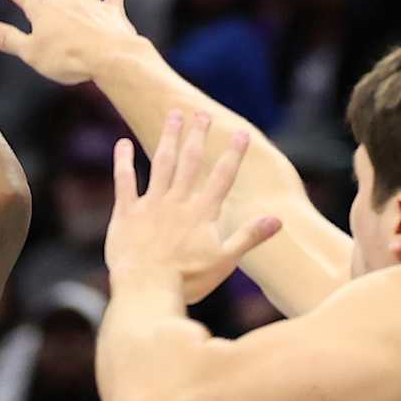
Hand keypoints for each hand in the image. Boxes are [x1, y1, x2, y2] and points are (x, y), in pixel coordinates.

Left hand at [106, 111, 281, 302]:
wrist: (146, 288)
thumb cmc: (187, 280)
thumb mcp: (225, 261)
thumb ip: (249, 237)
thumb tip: (278, 218)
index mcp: (202, 213)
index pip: (223, 177)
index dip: (233, 154)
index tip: (241, 133)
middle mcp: (178, 202)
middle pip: (191, 161)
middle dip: (198, 136)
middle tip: (201, 113)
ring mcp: (151, 205)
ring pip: (162, 163)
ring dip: (169, 138)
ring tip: (174, 115)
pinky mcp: (126, 213)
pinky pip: (124, 181)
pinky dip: (123, 161)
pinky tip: (122, 143)